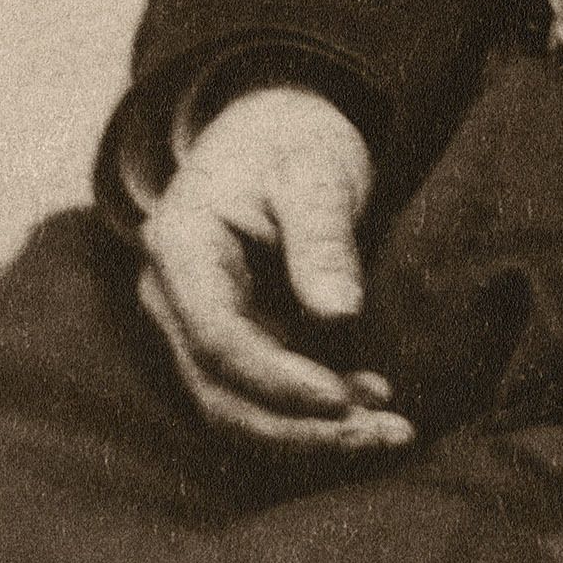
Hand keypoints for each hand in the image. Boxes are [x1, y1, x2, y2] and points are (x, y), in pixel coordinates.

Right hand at [137, 83, 414, 455]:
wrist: (276, 130)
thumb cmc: (293, 141)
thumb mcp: (314, 172)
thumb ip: (321, 238)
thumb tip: (341, 315)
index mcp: (179, 247)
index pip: (218, 338)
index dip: (279, 380)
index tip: (344, 399)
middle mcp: (173, 300)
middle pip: (222, 393)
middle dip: (302, 427)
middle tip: (384, 433)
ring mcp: (196, 327)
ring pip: (239, 408)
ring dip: (311, 433)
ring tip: (390, 431)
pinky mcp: (230, 344)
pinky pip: (260, 397)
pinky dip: (312, 415)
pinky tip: (371, 409)